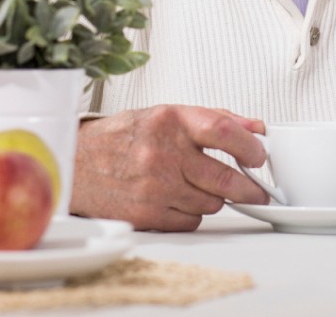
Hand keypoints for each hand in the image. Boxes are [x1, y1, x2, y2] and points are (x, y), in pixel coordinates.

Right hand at [71, 105, 268, 230]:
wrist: (75, 164)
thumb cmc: (125, 137)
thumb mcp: (168, 114)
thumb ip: (216, 118)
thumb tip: (257, 128)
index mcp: (171, 121)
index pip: (223, 131)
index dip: (250, 147)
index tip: (259, 156)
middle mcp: (162, 153)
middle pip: (225, 178)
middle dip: (248, 188)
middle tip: (256, 190)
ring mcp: (154, 186)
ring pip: (212, 203)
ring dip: (214, 198)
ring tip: (198, 186)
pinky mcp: (146, 214)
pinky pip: (191, 221)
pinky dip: (192, 213)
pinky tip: (179, 199)